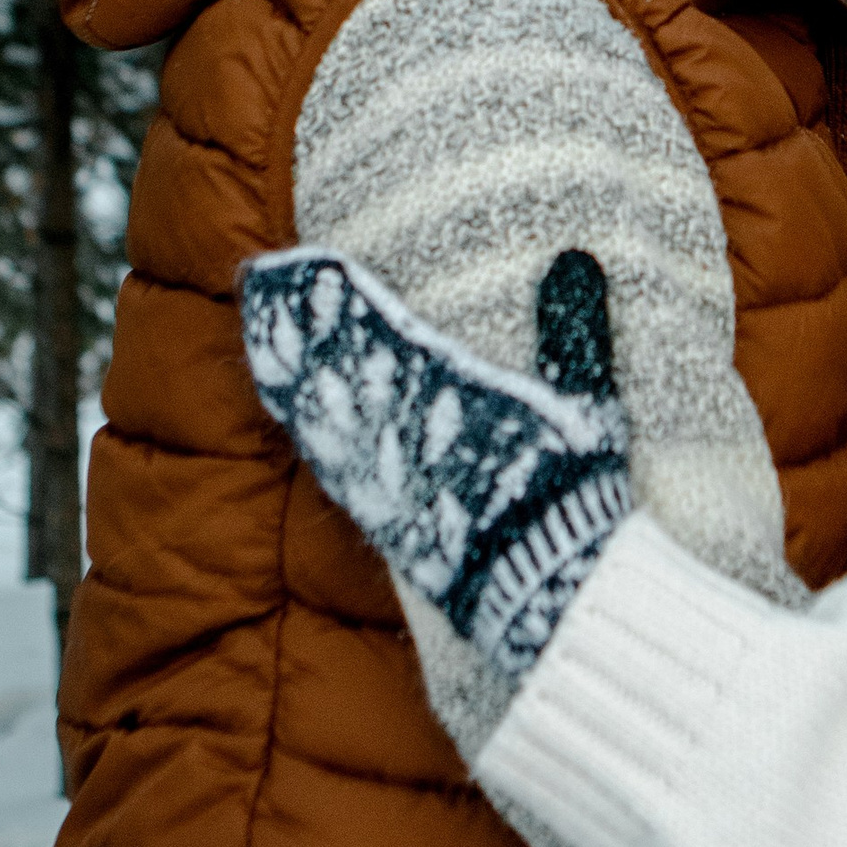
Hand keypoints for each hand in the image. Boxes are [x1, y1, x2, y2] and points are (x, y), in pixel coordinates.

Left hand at [237, 243, 630, 678]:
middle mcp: (399, 429)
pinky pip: (328, 460)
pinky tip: (289, 410)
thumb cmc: (568, 492)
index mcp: (448, 392)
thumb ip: (573, 331)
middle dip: (300, 322)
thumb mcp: (587, 405)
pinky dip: (303, 425)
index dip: (339, 294)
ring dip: (287, 367)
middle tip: (263, 283)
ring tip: (259, 331)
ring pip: (320, 409)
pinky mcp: (380, 515)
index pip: (379, 329)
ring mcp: (381, 474)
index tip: (310, 261)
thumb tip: (576, 260)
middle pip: (335, 364)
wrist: (540, 585)